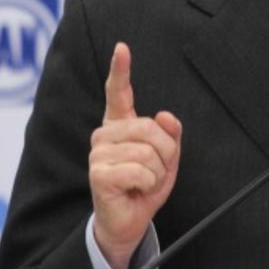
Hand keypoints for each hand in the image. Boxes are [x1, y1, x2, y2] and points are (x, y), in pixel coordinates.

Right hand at [88, 42, 181, 268]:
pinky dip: (148, 183)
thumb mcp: (167, 159)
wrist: (129, 221)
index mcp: (121, 125)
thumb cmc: (145, 186)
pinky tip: (136, 190)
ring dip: (156, 171)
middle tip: (154, 171)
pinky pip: (140, 170)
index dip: (120, 69)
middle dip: (164, 153)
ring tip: (143, 182)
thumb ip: (170, 136)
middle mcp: (105, 134)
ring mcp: (98, 153)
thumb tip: (165, 116)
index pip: (119, 92)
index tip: (122, 47)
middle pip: (149, 128)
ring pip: (147, 151)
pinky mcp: (98, 173)